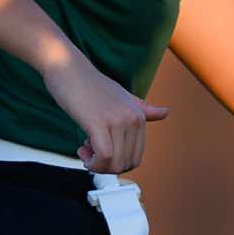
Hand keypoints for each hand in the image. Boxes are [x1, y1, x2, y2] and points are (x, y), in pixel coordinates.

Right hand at [43, 49, 168, 172]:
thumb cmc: (90, 84)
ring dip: (97, 165)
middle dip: (107, 166)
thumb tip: (166, 113)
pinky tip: (82, 151)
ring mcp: (118, 121)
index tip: (100, 150)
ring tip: (85, 149)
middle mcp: (133, 119)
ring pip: (115, 164)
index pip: (135, 157)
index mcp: (140, 115)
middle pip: (126, 164)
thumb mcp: (122, 97)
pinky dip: (93, 162)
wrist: (67, 68)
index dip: (116, 161)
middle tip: (90, 151)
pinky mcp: (99, 123)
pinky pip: (104, 157)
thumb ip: (143, 109)